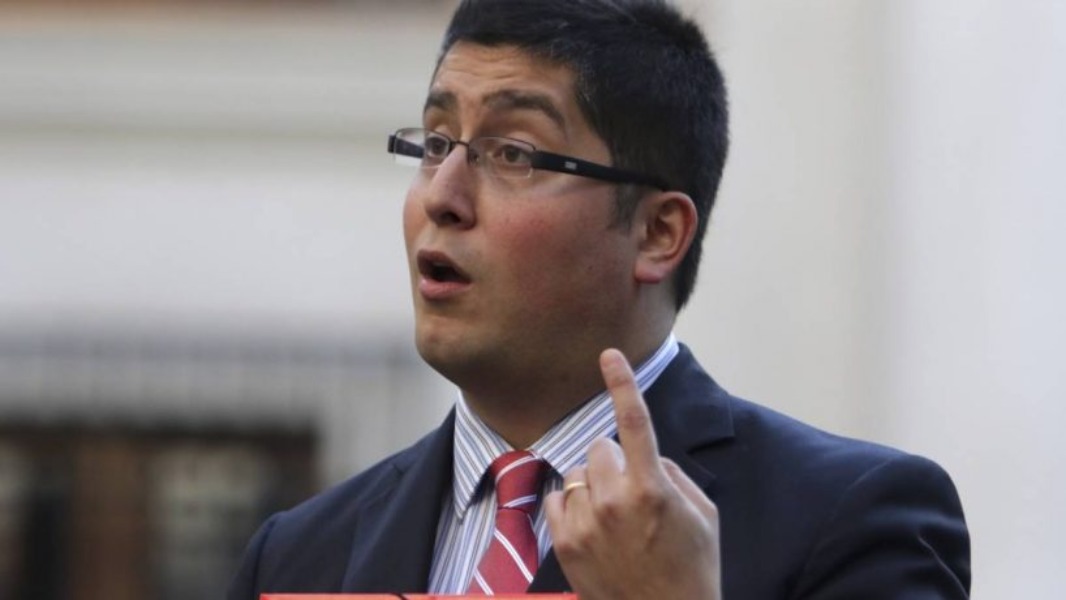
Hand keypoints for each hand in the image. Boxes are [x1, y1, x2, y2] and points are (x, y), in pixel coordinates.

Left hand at [544, 349, 721, 599]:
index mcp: (653, 490)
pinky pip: (557, 499)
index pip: (636, 423)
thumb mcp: (702, 516)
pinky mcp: (565, 543)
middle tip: (632, 494)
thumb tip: (646, 457)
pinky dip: (573, 506)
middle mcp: (615, 501)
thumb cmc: (692, 569)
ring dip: (593, 486)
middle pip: (600, 448)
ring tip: (615, 519)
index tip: (609, 355)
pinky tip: (594, 529)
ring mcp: (586, 523)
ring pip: (577, 474)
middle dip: (615, 462)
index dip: (622, 384)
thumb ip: (672, 475)